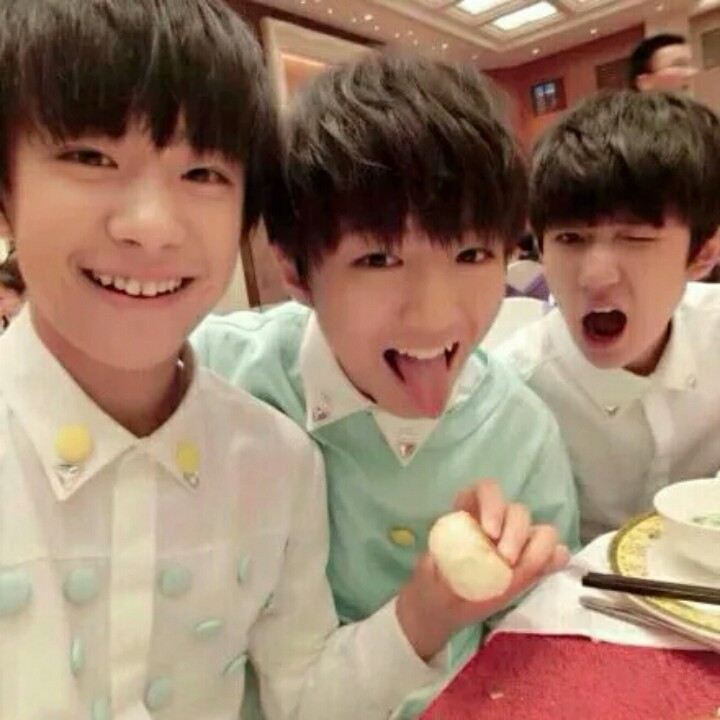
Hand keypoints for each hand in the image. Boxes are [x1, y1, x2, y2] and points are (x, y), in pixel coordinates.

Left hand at [396, 480, 568, 660]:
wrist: (441, 611)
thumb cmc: (433, 584)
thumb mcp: (429, 571)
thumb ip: (445, 561)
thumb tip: (461, 552)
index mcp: (469, 514)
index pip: (485, 490)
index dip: (492, 503)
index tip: (489, 531)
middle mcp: (496, 523)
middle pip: (517, 510)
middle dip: (516, 533)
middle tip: (505, 561)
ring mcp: (516, 543)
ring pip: (540, 529)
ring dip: (537, 547)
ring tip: (519, 571)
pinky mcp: (531, 563)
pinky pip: (554, 552)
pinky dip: (555, 557)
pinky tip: (548, 568)